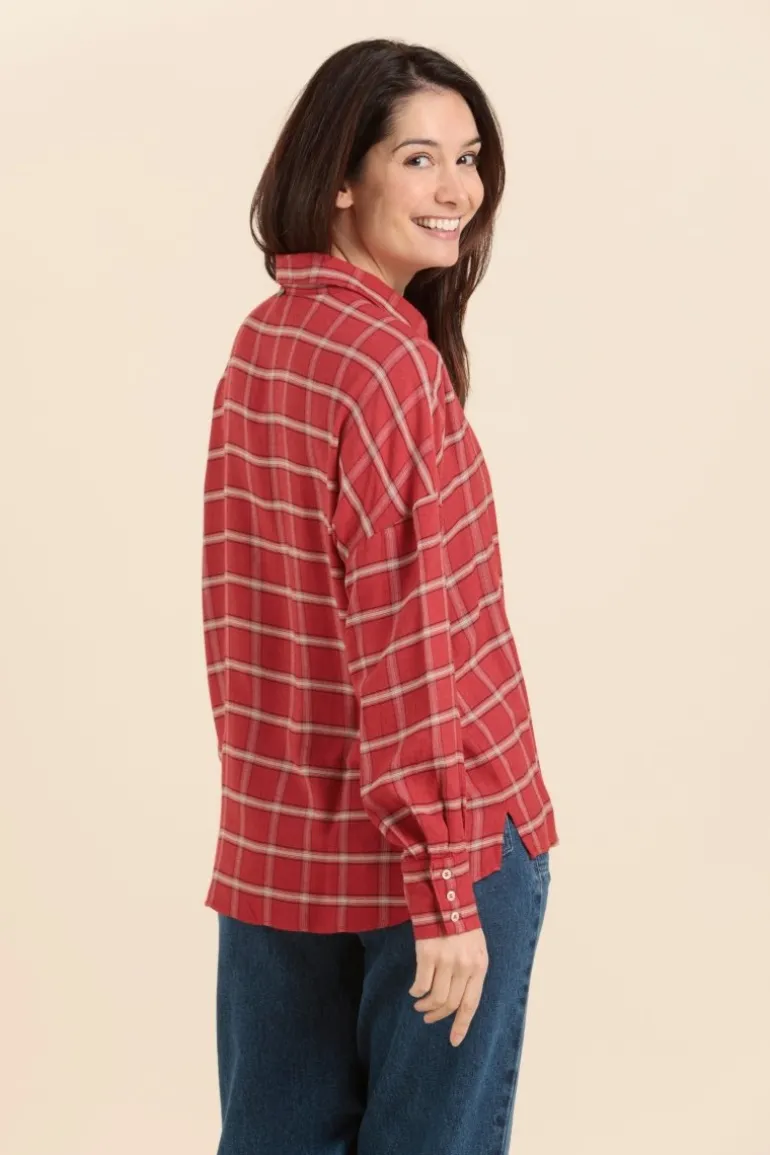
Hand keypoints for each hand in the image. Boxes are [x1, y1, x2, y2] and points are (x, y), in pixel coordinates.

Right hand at [409, 926, 488, 1046]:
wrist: (447, 901)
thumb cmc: (463, 928)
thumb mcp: (476, 951)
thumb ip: (471, 974)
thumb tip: (459, 1002)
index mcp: (479, 967)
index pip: (471, 1004)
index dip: (461, 1025)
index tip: (454, 1041)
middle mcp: (464, 966)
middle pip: (451, 1004)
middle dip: (438, 1015)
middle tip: (428, 1017)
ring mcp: (446, 960)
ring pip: (436, 997)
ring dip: (425, 1006)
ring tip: (420, 1005)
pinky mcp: (428, 954)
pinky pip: (421, 984)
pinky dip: (417, 992)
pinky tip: (415, 991)